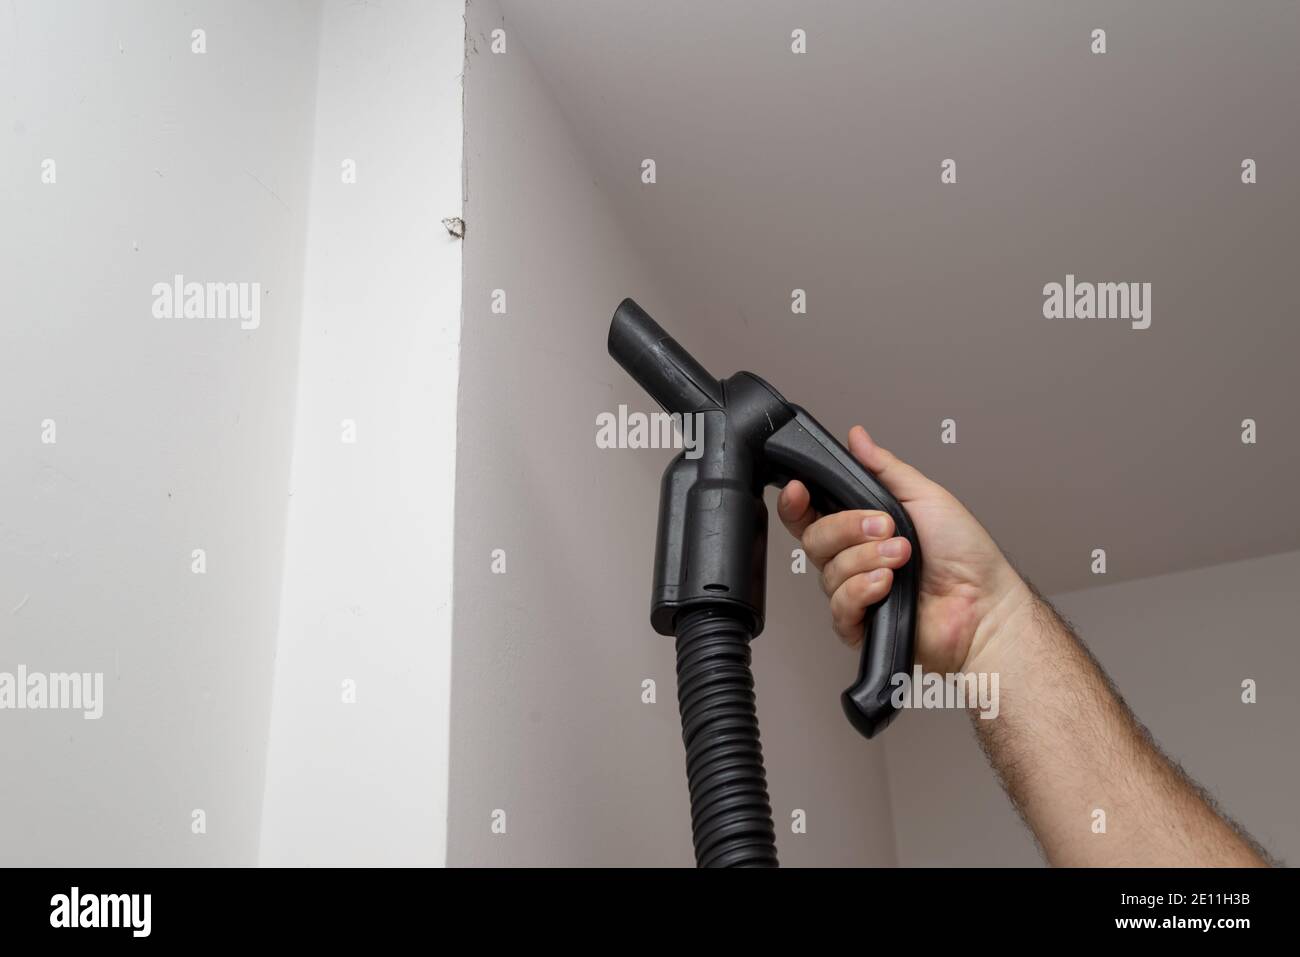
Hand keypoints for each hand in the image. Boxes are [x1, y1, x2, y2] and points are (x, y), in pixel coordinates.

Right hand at [777, 426, 1031, 673]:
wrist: (984, 601)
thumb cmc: (965, 554)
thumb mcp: (924, 496)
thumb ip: (884, 467)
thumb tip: (858, 438)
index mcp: (861, 526)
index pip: (810, 513)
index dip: (797, 502)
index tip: (800, 490)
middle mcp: (853, 558)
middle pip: (814, 539)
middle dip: (848, 528)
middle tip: (886, 526)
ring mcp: (856, 591)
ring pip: (828, 572)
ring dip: (867, 559)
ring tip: (902, 557)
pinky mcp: (860, 624)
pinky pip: (840, 606)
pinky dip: (862, 590)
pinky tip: (886, 584)